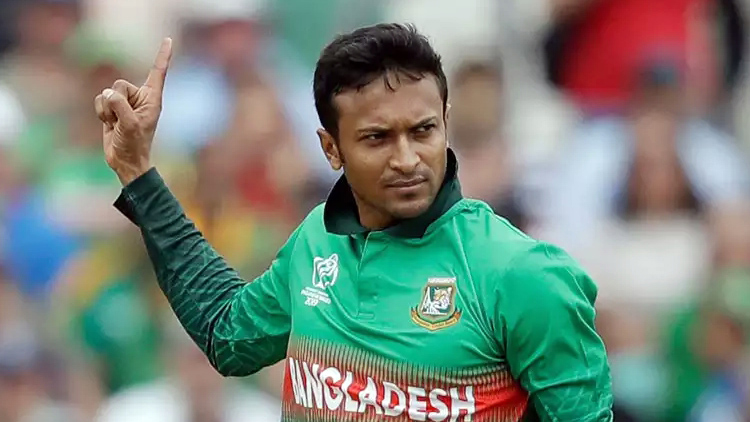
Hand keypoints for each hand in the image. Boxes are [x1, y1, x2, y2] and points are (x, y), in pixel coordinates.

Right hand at [95, 37, 172, 184]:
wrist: (125, 162)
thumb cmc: (134, 145)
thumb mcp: (129, 125)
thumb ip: (119, 106)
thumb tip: (108, 93)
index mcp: (152, 99)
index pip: (158, 73)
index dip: (162, 56)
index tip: (169, 40)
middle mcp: (140, 98)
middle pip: (119, 84)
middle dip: (116, 101)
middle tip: (123, 120)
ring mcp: (126, 103)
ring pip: (107, 93)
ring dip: (107, 110)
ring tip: (116, 124)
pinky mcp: (113, 109)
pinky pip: (99, 100)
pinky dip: (100, 112)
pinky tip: (109, 124)